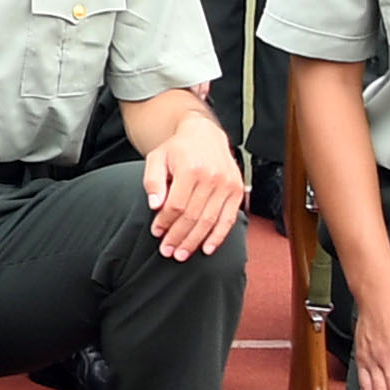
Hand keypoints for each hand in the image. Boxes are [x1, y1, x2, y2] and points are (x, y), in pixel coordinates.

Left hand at [139, 108, 246, 259]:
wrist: (204, 134)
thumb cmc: (177, 149)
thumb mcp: (156, 158)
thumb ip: (153, 181)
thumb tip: (155, 206)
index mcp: (191, 169)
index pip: (176, 205)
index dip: (165, 222)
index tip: (156, 233)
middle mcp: (212, 177)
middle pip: (194, 216)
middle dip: (179, 237)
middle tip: (167, 252)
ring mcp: (227, 185)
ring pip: (210, 221)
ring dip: (195, 241)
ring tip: (182, 254)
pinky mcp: (237, 191)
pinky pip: (229, 219)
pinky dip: (218, 236)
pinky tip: (207, 248)